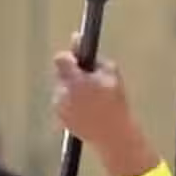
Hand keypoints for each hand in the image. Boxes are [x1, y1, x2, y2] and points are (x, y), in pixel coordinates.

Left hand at [52, 35, 134, 149]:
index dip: (70, 57)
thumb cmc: (115, 103)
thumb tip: (78, 40)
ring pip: (62, 89)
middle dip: (73, 75)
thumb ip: (95, 58)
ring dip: (72, 90)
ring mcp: (59, 107)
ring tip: (92, 100)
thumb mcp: (112, 74)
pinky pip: (63, 104)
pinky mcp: (60, 119)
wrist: (113, 135)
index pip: (61, 59)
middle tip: (90, 81)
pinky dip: (72, 104)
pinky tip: (88, 111)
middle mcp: (63, 93)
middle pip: (61, 75)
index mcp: (75, 80)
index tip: (79, 60)